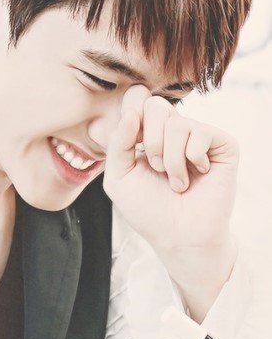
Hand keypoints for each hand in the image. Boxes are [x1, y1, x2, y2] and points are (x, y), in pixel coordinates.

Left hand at [103, 85, 238, 316]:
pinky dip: (191, 160)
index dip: (132, 119)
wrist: (179, 236)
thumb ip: (117, 144)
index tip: (134, 147)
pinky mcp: (221, 144)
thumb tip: (132, 112)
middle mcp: (173, 131)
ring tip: (176, 181)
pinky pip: (200, 133)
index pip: (137, 102)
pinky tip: (196, 175)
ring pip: (177, 123)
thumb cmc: (149, 210)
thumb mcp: (118, 178)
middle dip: (150, 141)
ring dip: (170, 159)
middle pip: (155, 105)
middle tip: (156, 168)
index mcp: (147, 134)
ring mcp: (198, 136)